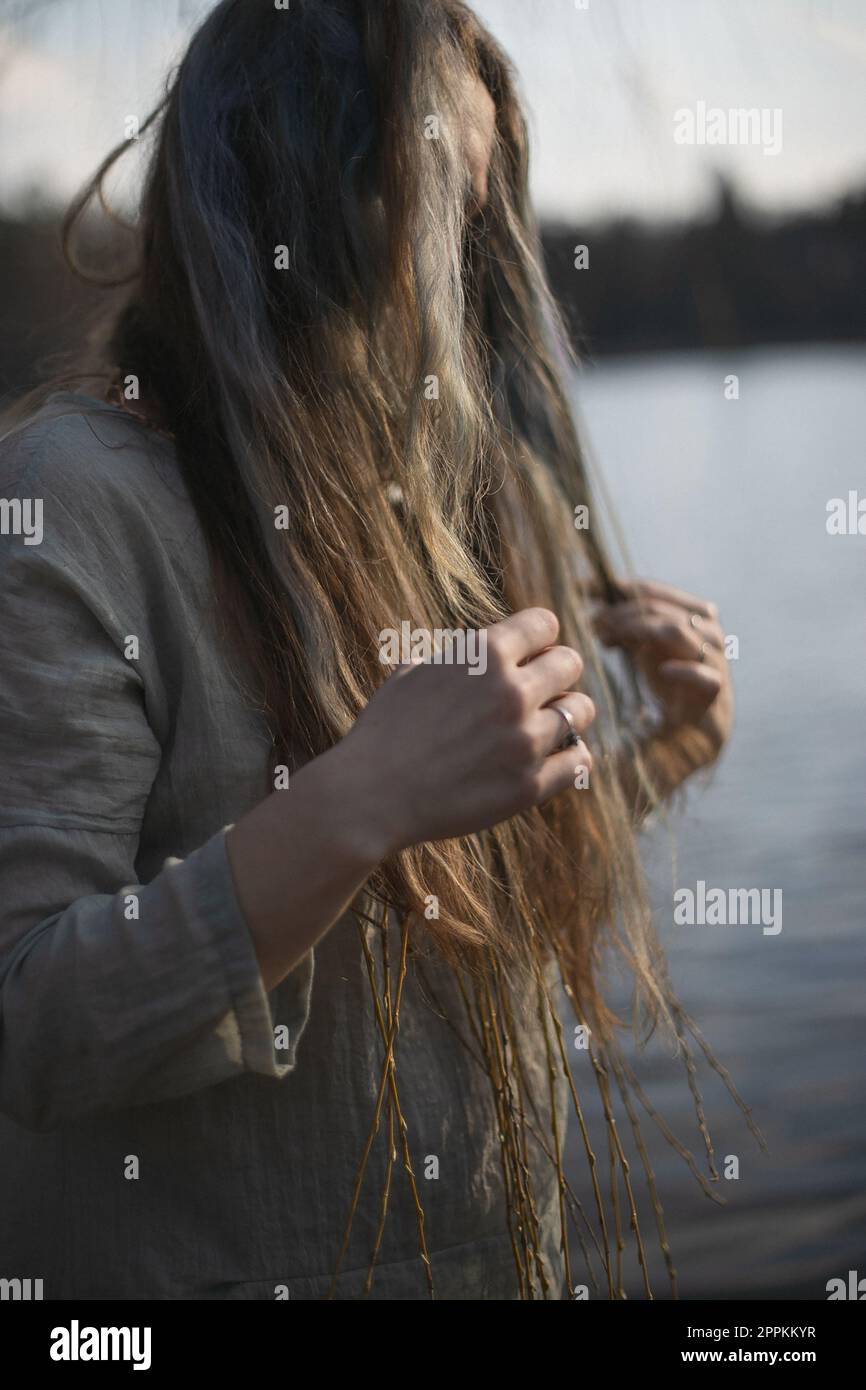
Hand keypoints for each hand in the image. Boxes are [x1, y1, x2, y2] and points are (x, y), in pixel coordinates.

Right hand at [338, 608, 594, 855]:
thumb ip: (460, 655)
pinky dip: (570, 756)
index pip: (545, 623)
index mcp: (484, 654)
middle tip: (540, 691)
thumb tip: (487, 648)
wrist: (371, 795)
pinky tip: (553, 758)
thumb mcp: (414, 672)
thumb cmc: (384, 731)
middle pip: (570, 663)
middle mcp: (513, 691)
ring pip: (582, 710)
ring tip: (547, 726)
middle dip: (556, 673)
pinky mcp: (530, 785)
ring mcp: (525, 740)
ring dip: (566, 714)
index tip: (529, 655)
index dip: (537, 638)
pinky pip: (580, 760)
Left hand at [592, 579, 733, 768]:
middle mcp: (704, 635)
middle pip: (662, 608)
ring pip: (681, 632)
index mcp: (688, 619)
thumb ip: (625, 629)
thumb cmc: (667, 690)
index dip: (620, 588)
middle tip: (594, 622)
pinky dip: (686, 670)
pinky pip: (707, 677)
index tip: (584, 587)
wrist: (694, 736)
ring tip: (610, 639)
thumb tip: (595, 608)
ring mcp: (713, 663)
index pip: (654, 592)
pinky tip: (664, 671)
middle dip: (623, 611)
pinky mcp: (716, 696)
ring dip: (641, 629)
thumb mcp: (642, 653)